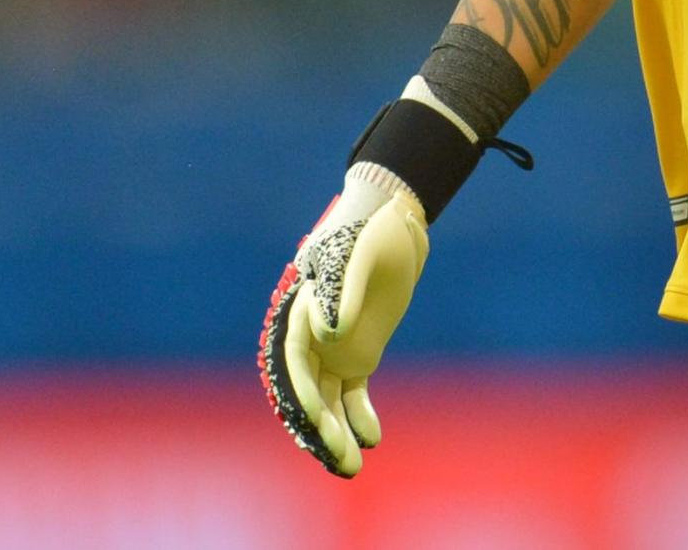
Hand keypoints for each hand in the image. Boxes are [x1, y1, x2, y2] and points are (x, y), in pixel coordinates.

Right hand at [259, 162, 432, 475]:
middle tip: (339, 460)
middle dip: (320, 428)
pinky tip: (373, 437)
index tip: (314, 420)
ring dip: (337, 433)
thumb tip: (328, 332)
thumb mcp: (359, 254)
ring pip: (327, 399)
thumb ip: (341, 292)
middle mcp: (311, 336)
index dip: (301, 393)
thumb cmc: (371, 230)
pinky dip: (360, 414)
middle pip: (308, 390)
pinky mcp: (357, 353)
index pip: (294, 361)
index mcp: (300, 311)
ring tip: (352, 468)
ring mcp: (332, 348)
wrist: (393, 219)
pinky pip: (352, 392)